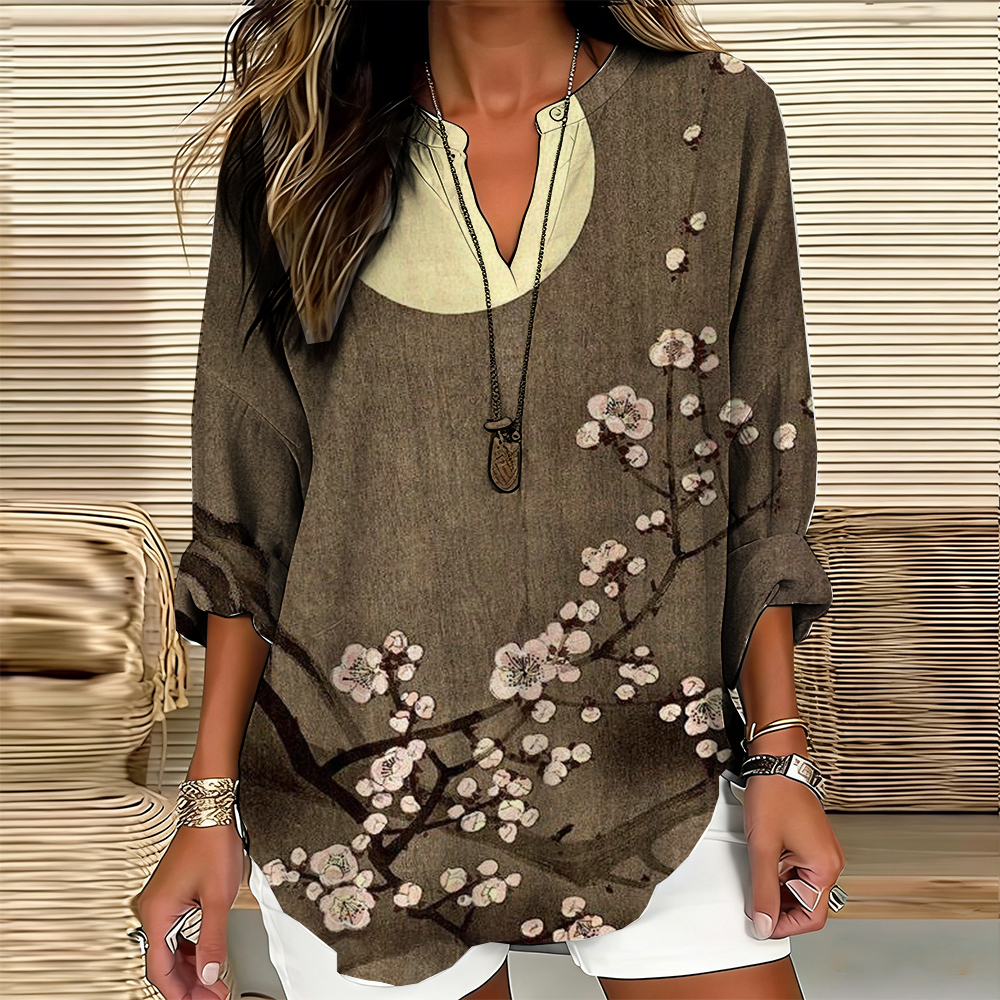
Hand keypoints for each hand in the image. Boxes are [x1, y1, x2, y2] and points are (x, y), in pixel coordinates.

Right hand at [129, 822, 244, 998]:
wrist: (212, 814)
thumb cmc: (211, 845)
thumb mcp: (217, 898)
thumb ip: (213, 940)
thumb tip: (211, 972)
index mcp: (158, 914)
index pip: (160, 969)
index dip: (179, 992)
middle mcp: (154, 911)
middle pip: (165, 963)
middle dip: (188, 984)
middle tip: (211, 996)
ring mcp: (162, 904)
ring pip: (171, 950)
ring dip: (192, 968)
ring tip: (213, 982)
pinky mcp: (173, 898)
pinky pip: (177, 934)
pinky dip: (191, 950)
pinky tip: (206, 958)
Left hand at [742, 772, 845, 939]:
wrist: (776, 762)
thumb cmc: (774, 795)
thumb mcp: (763, 848)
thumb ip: (763, 891)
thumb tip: (763, 923)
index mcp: (825, 867)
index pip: (811, 917)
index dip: (784, 925)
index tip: (760, 925)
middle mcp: (828, 861)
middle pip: (806, 903)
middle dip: (778, 906)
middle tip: (752, 901)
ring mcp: (820, 851)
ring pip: (799, 886)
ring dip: (777, 888)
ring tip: (754, 876)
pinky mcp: (809, 842)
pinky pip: (796, 869)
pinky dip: (779, 873)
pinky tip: (762, 862)